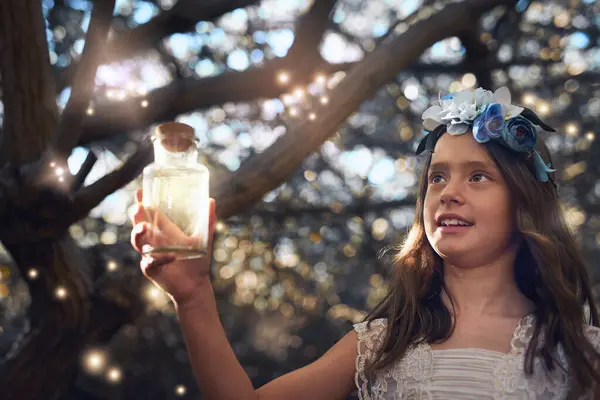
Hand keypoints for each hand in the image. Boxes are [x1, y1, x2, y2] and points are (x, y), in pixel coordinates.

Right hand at [130, 189, 216, 304]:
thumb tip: (211, 200)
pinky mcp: (151, 270)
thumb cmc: (198, 260)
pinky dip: (159, 259)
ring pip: (137, 243)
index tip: (140, 191)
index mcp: (164, 231)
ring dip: (138, 234)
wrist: (197, 284)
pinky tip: (171, 257)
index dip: (143, 202)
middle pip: (138, 225)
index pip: (149, 214)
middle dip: (136, 216)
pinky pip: (150, 263)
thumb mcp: (204, 238)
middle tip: (139, 207)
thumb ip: (208, 220)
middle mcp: (154, 241)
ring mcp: (150, 255)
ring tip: (144, 227)